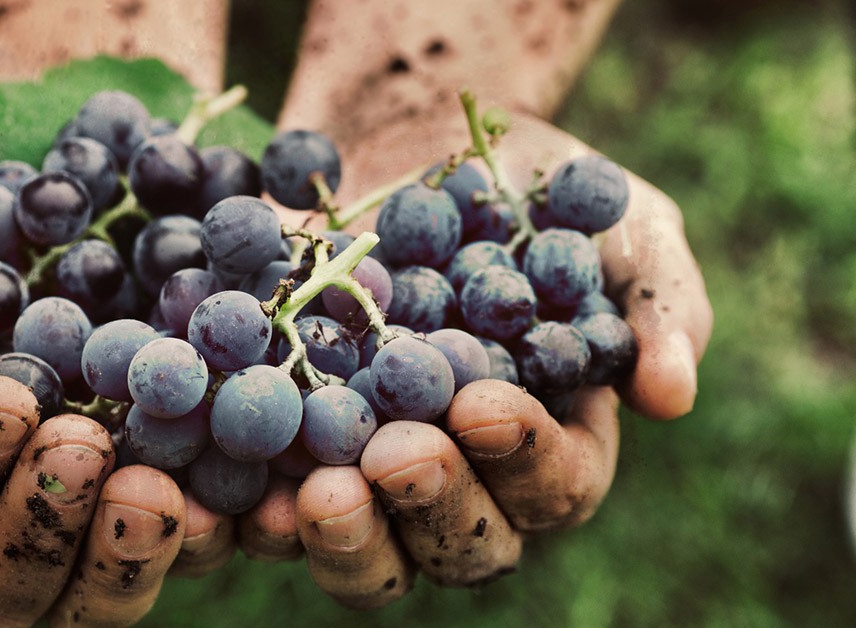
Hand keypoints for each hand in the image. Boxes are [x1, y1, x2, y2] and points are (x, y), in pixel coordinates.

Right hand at [0, 139, 189, 626]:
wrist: (88, 157)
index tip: (11, 402)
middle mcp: (7, 496)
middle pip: (3, 585)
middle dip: (40, 529)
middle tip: (86, 450)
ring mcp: (103, 496)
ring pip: (101, 590)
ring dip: (129, 557)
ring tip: (164, 494)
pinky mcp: (193, 476)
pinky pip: (211, 534)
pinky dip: (235, 528)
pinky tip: (266, 493)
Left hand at [244, 112, 711, 605]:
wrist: (414, 141)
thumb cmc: (534, 190)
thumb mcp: (619, 223)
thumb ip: (658, 302)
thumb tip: (672, 397)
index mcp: (552, 442)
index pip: (555, 485)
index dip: (524, 459)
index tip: (485, 404)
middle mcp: (464, 476)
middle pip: (460, 544)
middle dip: (430, 506)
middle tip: (396, 456)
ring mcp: (372, 468)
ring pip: (366, 548)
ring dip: (342, 535)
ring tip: (314, 495)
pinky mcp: (290, 443)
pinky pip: (269, 501)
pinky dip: (247, 509)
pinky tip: (224, 488)